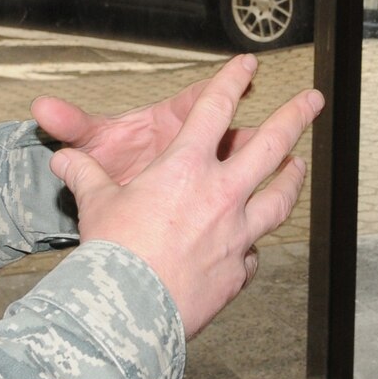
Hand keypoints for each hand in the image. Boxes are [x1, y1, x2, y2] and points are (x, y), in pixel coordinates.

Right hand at [49, 55, 323, 337]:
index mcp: (186, 167)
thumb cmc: (113, 255)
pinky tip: (250, 246)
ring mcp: (236, 233)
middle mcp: (221, 194)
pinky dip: (251, 246)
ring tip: (299, 166)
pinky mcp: (238, 271)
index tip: (249, 65)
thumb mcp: (96, 204)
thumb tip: (64, 159)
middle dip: (295, 117)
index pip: (214, 109)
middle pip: (270, 146)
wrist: (130, 312)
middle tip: (313, 100)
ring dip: (292, 179)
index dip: (232, 81)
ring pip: (278, 198)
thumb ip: (85, 176)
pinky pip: (252, 253)